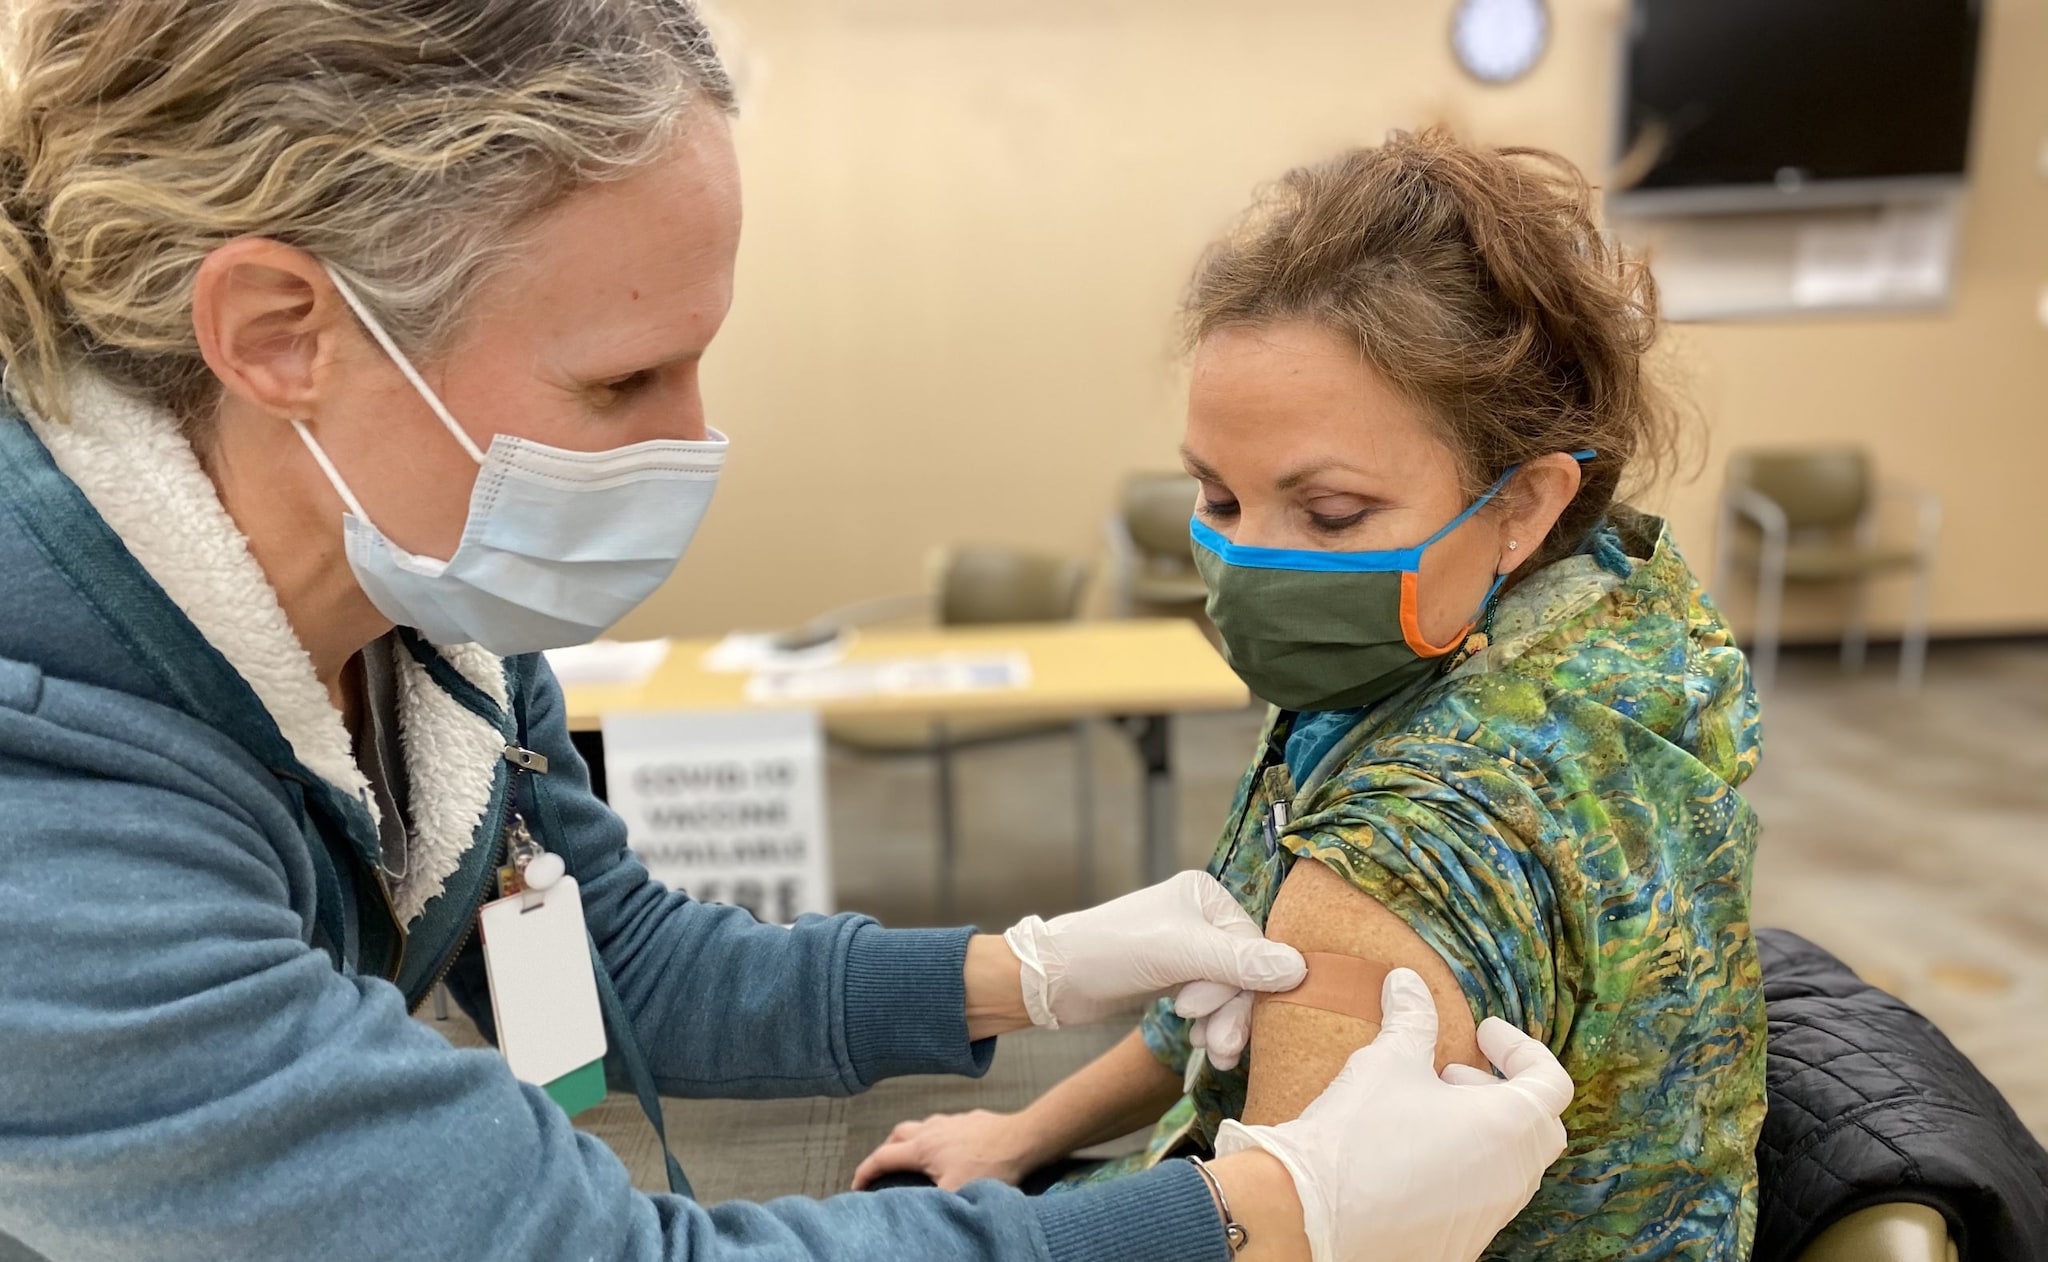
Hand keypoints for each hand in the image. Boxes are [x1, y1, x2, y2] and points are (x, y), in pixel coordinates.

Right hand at [850, 1110, 1042, 1190]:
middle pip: (897, 1135)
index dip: (865, 1172)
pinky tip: (949, 1149)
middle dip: (884, 1151)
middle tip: (883, 1169)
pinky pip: (944, 1125)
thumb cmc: (992, 1166)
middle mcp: (932, 1129)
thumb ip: (933, 1205)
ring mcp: (952, 1121)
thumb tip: (918, 1217)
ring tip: (914, 1159)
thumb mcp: (957, 1193)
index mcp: (923, 1147)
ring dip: (910, 1141)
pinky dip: (936, 1136)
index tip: (856, 1186)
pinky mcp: (971, 1119)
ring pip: (921, 1126)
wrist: (1024, 1139)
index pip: (883, 1158)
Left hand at [1002, 871, 1305, 1066]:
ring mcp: (1190, 948)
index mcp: (1206, 896)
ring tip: (1212, 1052)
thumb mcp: (1177, 955)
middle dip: (1233, 1013)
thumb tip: (1301, 969)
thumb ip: (1238, 963)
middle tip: (1220, 1050)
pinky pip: (1214, 1002)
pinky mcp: (1178, 975)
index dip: (1242, 989)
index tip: (1213, 1019)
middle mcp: (1202, 918)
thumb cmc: (1109, 952)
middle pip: (1245, 973)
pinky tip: (1202, 1042)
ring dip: (1225, 1025)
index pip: (1254, 947)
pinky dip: (1212, 1025)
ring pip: (1232, 992)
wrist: (1054, 981)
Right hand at [1212, 968, 1572, 1261]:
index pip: (1552, 1082)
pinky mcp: (1462, 1245)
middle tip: (1456, 1072)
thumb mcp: (1387, 1062)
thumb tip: (1408, 982)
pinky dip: (1465, 1169)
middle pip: (1541, 1126)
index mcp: (1509, 1128)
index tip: (1484, 1033)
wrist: (1311, 1214)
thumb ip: (1411, 1019)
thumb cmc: (1357, 1135)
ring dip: (1484, 1131)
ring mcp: (1490, 1217)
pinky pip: (1482, 1200)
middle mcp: (1512, 1177)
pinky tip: (1414, 1156)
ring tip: (1428, 1111)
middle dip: (1504, 1091)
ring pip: (1512, 1167)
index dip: (1521, 1048)